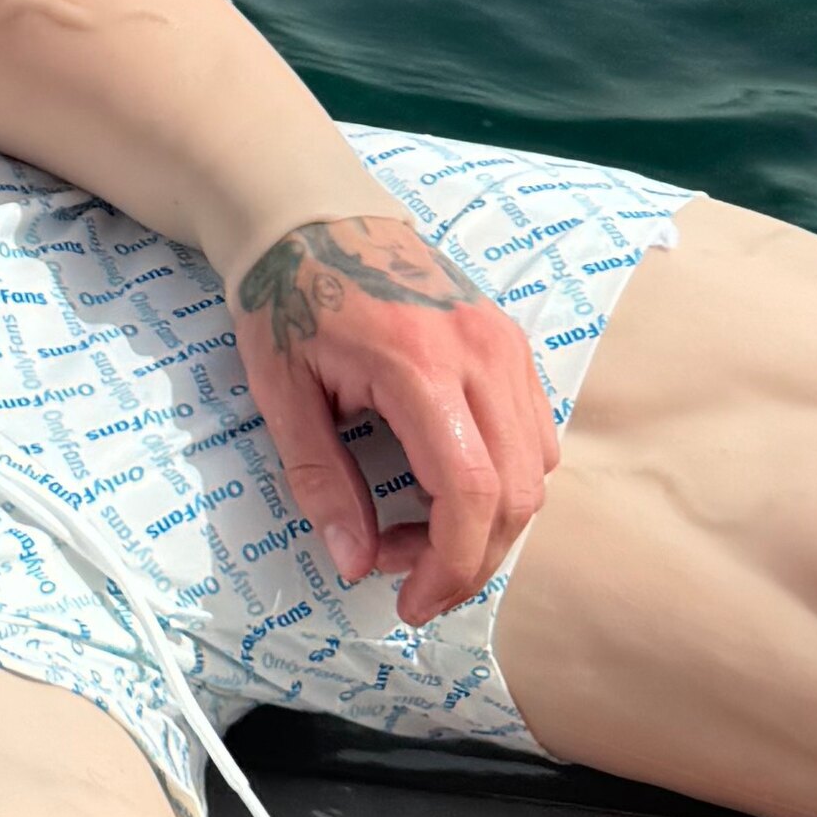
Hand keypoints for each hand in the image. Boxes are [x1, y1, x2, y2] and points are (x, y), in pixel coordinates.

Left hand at [229, 208, 559, 622]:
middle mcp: (481, 354)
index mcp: (420, 366)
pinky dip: (503, 479)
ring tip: (414, 532)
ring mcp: (505, 344)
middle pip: (517, 491)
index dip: (451, 565)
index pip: (470, 492)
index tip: (410, 602)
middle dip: (471, 559)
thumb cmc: (286, 297)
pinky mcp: (510, 342)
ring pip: (536, 467)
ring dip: (490, 523)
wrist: (310, 214)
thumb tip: (353, 561)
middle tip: (406, 580)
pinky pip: (534, 432)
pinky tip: (444, 487)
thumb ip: (321, 479)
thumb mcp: (280, 393)